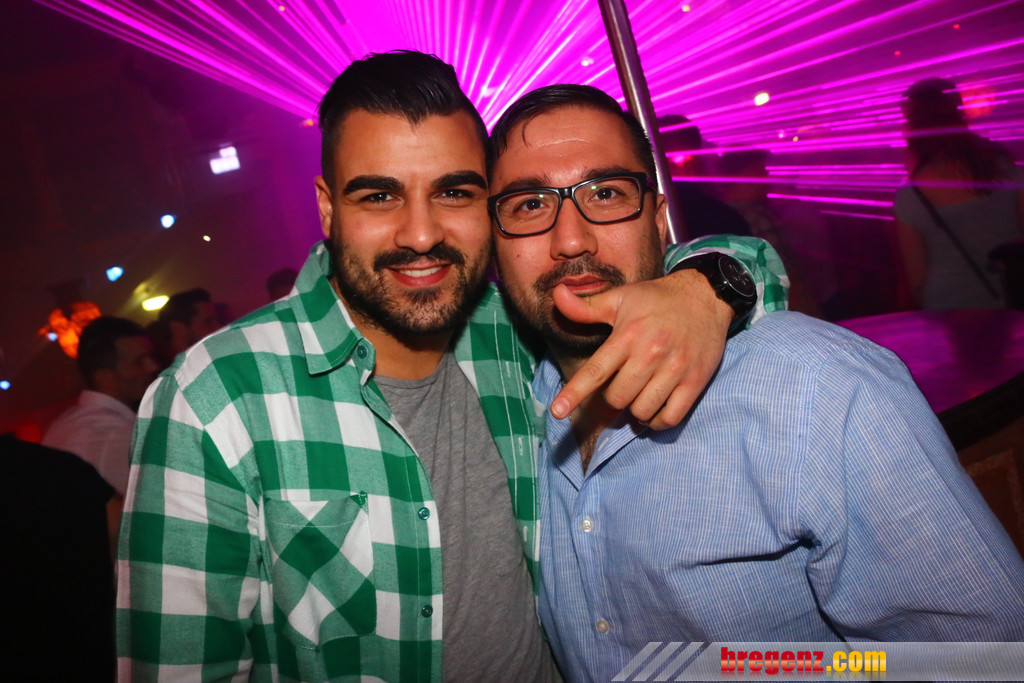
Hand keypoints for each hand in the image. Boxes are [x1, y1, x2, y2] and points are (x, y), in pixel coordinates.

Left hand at [550, 269, 732, 428]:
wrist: (706, 295)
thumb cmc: (657, 299)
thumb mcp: (621, 297)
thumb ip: (586, 307)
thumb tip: (557, 297)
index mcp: (628, 335)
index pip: (595, 371)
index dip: (573, 394)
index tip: (556, 411)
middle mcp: (650, 354)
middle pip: (617, 398)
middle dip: (614, 396)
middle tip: (623, 382)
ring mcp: (675, 370)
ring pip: (642, 411)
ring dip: (636, 410)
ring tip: (640, 395)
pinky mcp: (696, 381)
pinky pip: (670, 418)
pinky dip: (658, 421)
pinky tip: (656, 409)